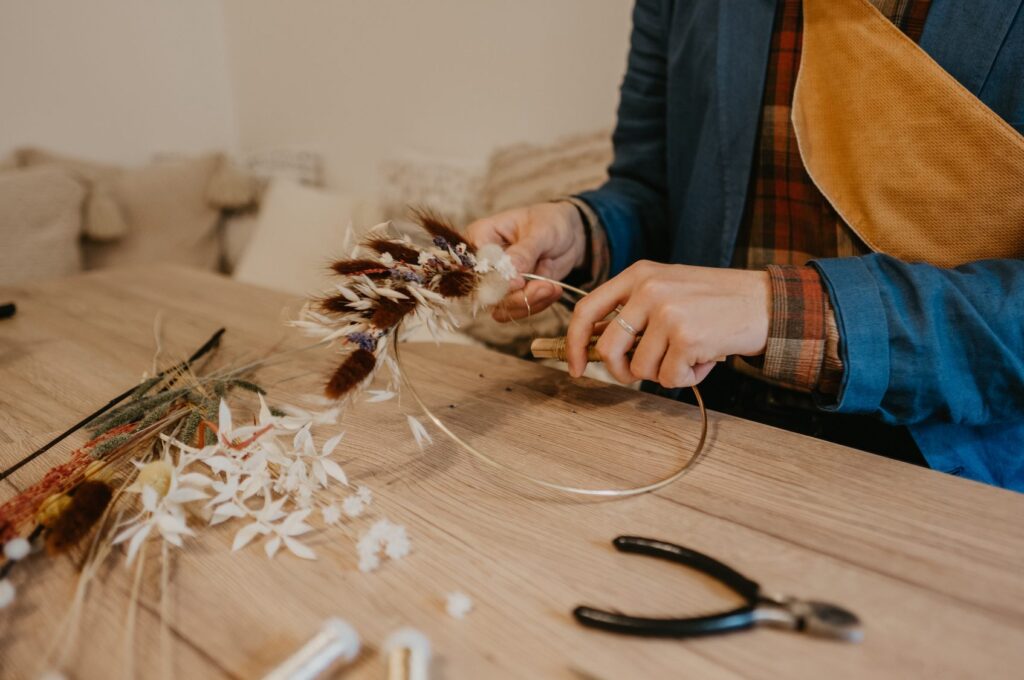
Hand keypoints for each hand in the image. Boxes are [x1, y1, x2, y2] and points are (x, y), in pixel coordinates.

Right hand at [465, 202, 585, 320]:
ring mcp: (496, 281)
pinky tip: (553, 290)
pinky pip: (516, 310)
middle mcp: (483, 262)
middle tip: (546, 287)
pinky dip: (537, 305)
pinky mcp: (511, 294)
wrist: (569, 235)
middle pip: (485, 291)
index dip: (492, 277)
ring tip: (552, 287)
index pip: (473, 263)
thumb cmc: (550, 223)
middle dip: (517, 296)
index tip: (519, 281)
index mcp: (480, 236)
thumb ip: (524, 252)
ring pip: (501, 305)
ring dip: (530, 301)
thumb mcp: (540, 231)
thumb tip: (510, 273)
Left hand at [566, 261, 770, 387]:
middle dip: (623, 371)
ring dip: (664, 372)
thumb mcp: (668, 290)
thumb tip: (597, 349)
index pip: (587, 309)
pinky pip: (668, 378)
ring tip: (690, 354)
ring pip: (640, 369)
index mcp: (638, 274)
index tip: (575, 367)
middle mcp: (648, 289)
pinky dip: (687, 377)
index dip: (574, 343)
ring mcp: (667, 313)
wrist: (765, 303)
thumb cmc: (714, 302)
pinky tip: (705, 358)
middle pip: (609, 348)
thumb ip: (633, 311)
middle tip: (647, 371)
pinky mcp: (687, 337)